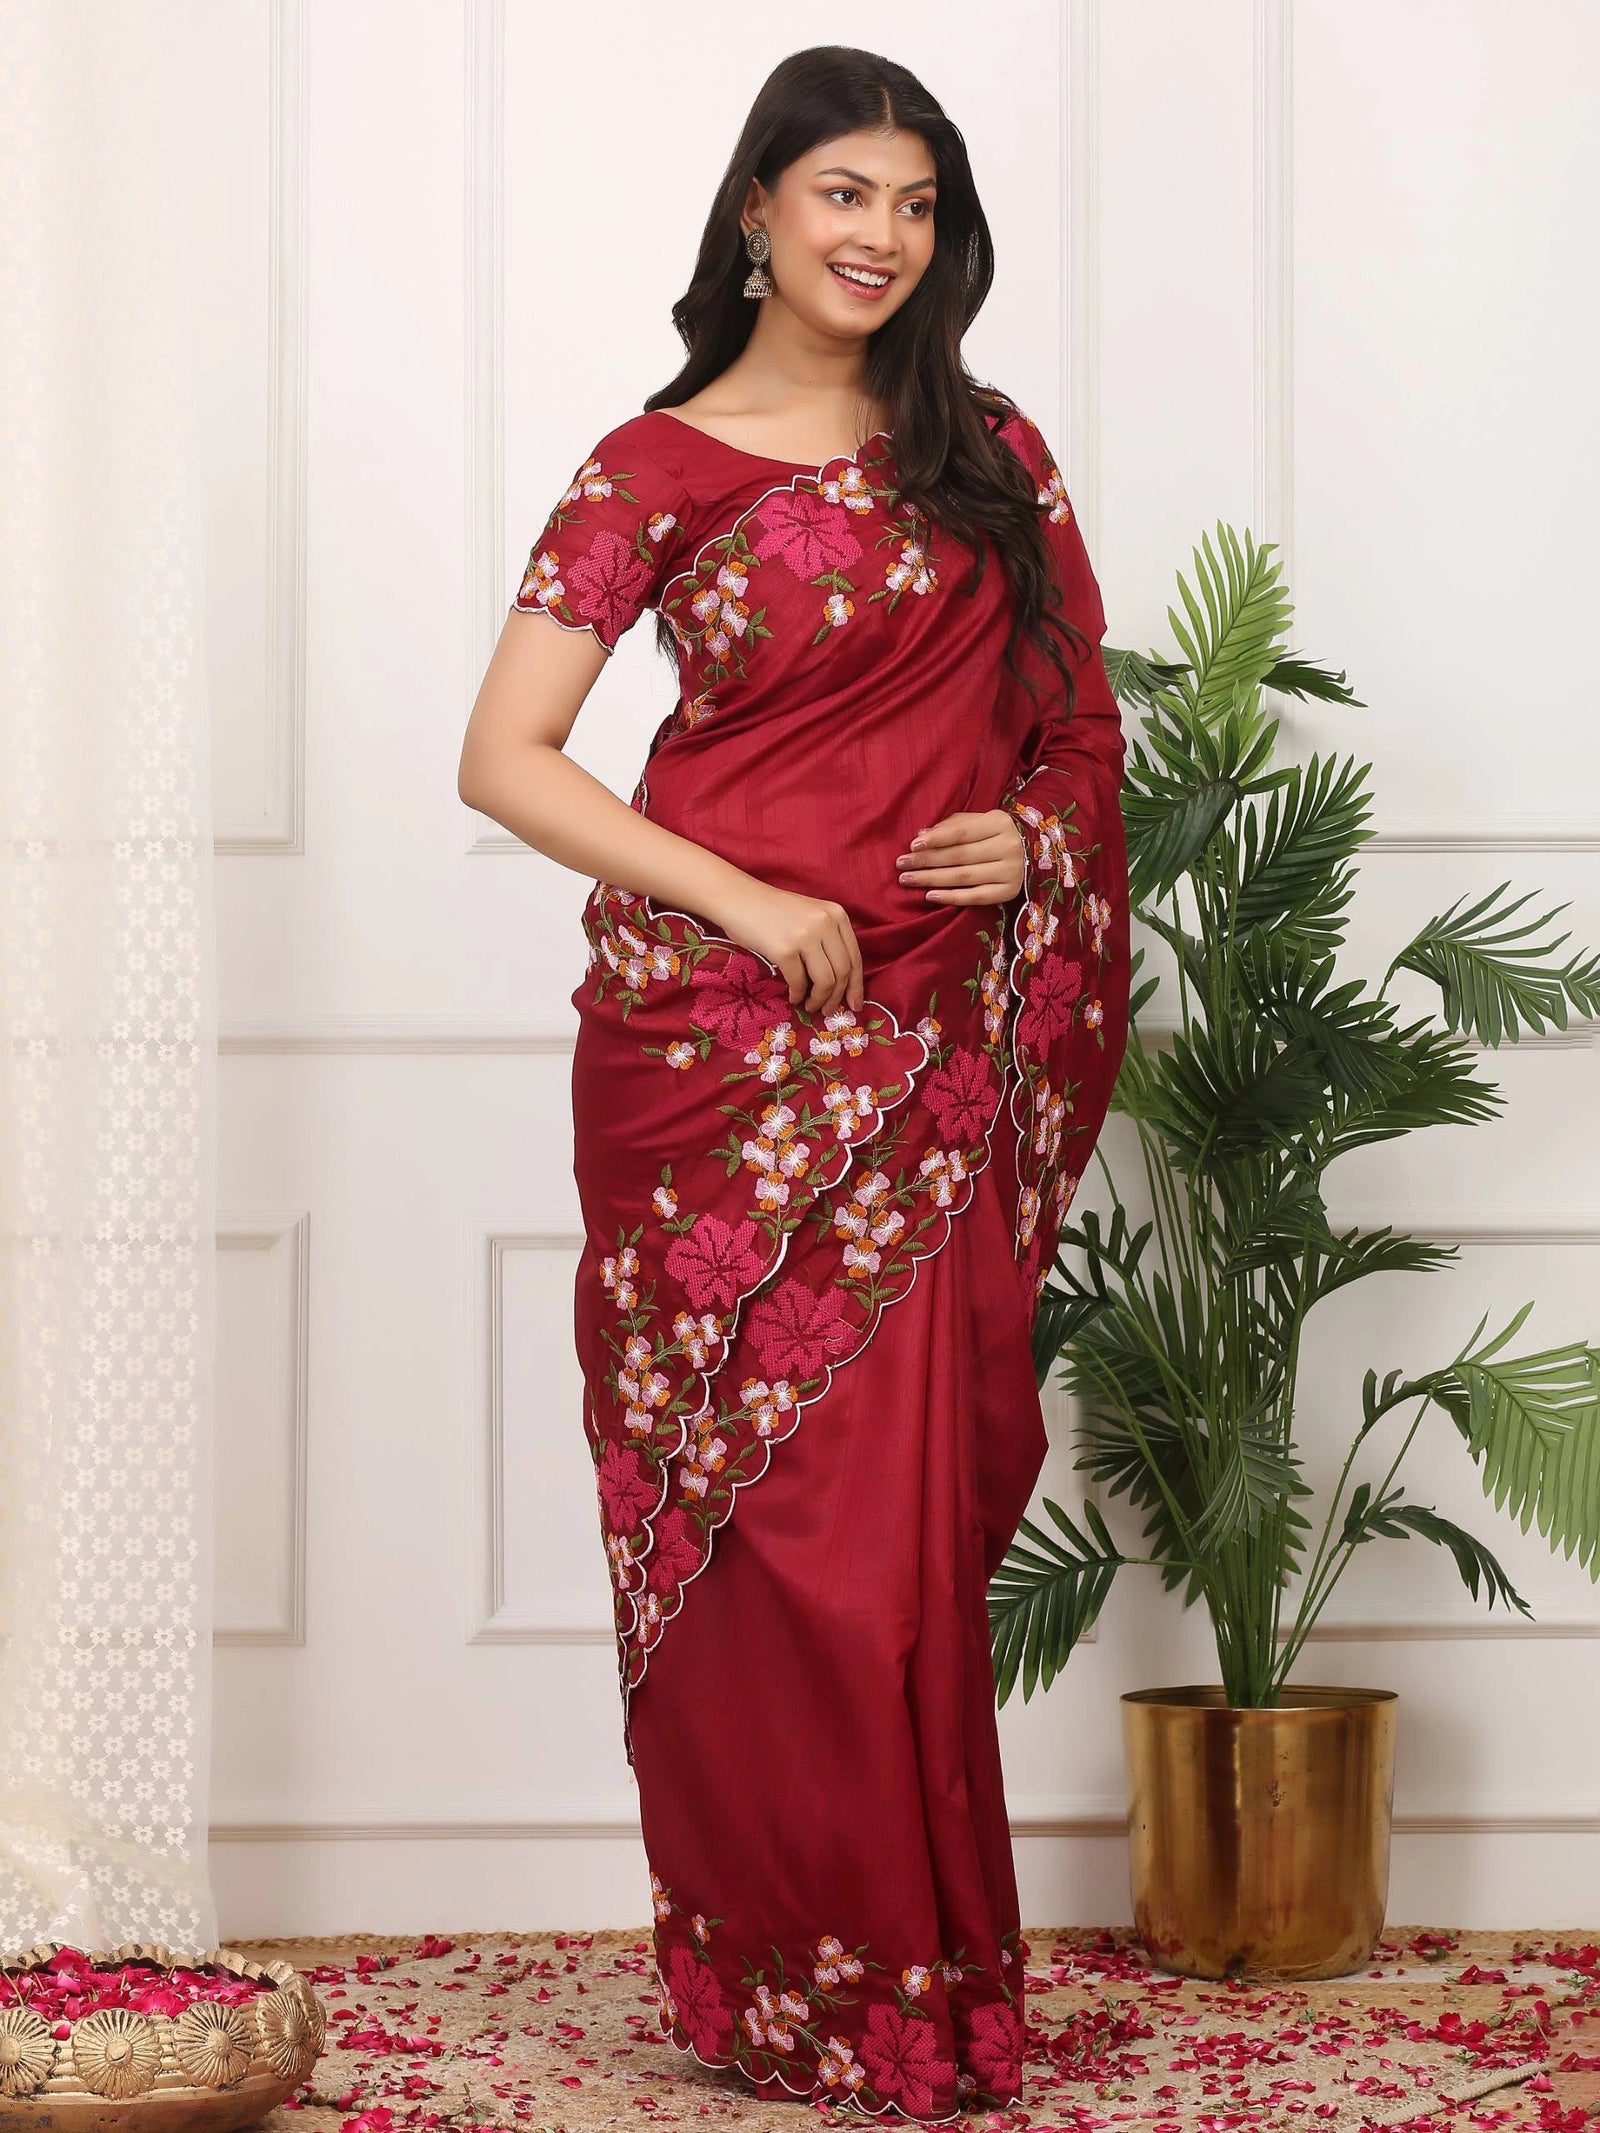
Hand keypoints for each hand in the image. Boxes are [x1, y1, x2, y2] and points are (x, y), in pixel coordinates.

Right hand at [708, 877, 864, 1016]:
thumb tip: (841, 982)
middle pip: (843, 972)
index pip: (855, 957)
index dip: (856, 986)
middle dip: (837, 997)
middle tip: (828, 1011)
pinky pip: (799, 982)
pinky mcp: (785, 950)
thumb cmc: (773, 911)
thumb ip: (828, 939)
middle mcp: (825, 923)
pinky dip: (798, 994)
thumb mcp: (810, 916)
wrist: (738, 899)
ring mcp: (806, 936)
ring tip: (810, 1007)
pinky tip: (793, 997)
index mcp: (837, 914)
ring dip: (819, 1000)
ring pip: (826, 981)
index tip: (855, 1004)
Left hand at [895, 809, 1026, 905]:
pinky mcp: (1009, 891)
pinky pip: (975, 897)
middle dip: (926, 861)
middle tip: (901, 865)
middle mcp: (1009, 846)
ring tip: (908, 880)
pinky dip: (951, 897)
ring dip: (932, 879)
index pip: (962, 832)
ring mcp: (1011, 871)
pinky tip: (930, 896)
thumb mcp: (977, 822)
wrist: (1030, 853)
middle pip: (959, 856)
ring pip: (963, 877)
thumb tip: (921, 836)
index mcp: (1000, 822)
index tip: (912, 845)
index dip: (936, 839)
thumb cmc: (993, 834)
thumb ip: (951, 826)